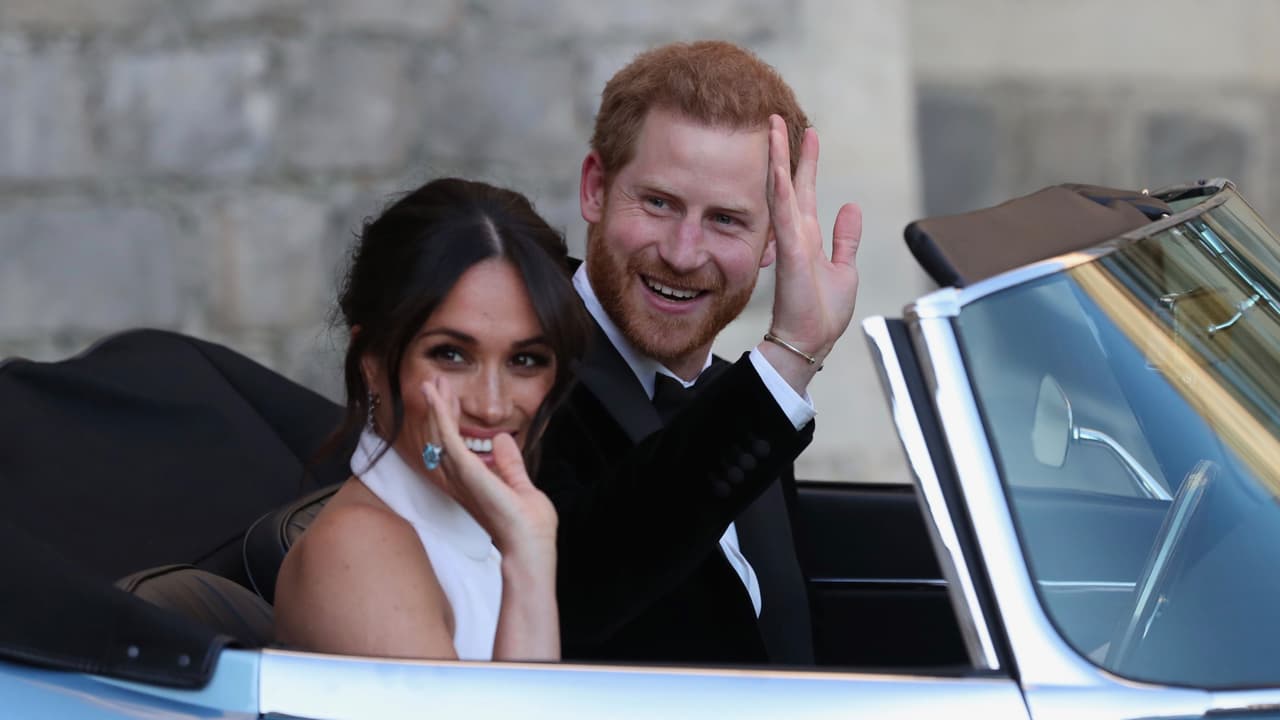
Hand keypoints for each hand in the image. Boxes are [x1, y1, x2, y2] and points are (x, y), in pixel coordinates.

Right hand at [419, 378, 557, 556]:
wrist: (530, 546)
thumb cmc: (528, 527)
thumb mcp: (520, 485)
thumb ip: (509, 464)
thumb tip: (503, 440)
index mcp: (471, 483)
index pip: (454, 445)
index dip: (451, 419)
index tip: (451, 397)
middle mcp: (459, 479)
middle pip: (440, 437)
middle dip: (438, 408)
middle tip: (435, 382)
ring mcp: (461, 476)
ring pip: (439, 434)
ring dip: (436, 406)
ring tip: (432, 382)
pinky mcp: (466, 471)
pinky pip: (447, 437)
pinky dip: (440, 414)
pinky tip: (436, 396)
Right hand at [763, 114, 862, 386]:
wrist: (809, 341)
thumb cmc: (823, 313)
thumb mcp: (844, 269)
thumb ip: (846, 238)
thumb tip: (851, 208)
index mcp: (808, 237)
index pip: (805, 191)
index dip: (806, 162)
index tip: (807, 134)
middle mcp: (796, 234)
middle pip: (790, 182)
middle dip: (787, 150)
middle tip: (779, 118)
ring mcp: (791, 241)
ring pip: (782, 190)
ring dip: (778, 159)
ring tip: (775, 129)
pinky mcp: (791, 253)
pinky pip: (784, 214)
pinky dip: (781, 189)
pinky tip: (778, 167)